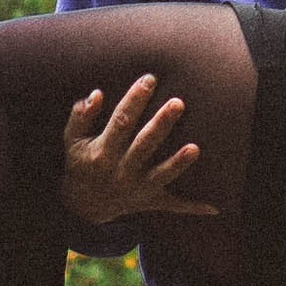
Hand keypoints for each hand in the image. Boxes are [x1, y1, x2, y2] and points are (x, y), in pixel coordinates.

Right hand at [62, 76, 218, 221]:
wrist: (83, 205)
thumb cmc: (81, 162)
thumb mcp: (72, 140)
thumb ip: (81, 116)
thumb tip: (97, 93)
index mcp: (102, 152)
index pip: (121, 121)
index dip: (135, 99)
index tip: (150, 78)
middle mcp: (121, 171)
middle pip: (144, 145)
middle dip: (161, 124)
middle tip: (178, 102)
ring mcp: (137, 188)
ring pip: (161, 174)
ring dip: (178, 163)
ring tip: (194, 147)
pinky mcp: (150, 200)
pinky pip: (173, 205)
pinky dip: (192, 207)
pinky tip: (214, 207)